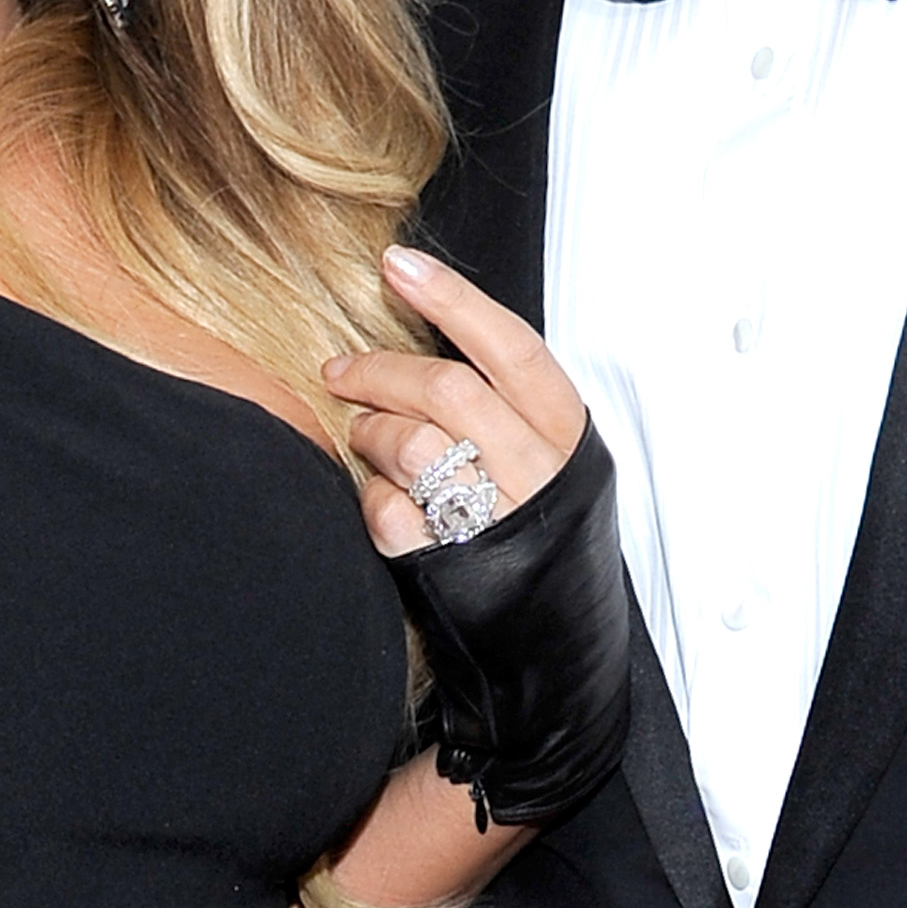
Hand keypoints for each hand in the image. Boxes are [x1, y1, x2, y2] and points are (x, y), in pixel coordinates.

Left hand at [326, 246, 588, 557]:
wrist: (555, 644)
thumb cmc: (541, 529)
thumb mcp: (549, 454)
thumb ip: (504, 401)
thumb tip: (429, 333)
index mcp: (566, 433)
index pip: (510, 345)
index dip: (453, 298)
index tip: (398, 263)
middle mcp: (539, 473)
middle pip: (447, 390)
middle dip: (379, 373)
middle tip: (340, 371)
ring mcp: (499, 522)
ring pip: (412, 445)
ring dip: (370, 434)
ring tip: (364, 438)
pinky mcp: (453, 568)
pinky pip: (388, 512)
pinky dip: (371, 499)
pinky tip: (381, 498)